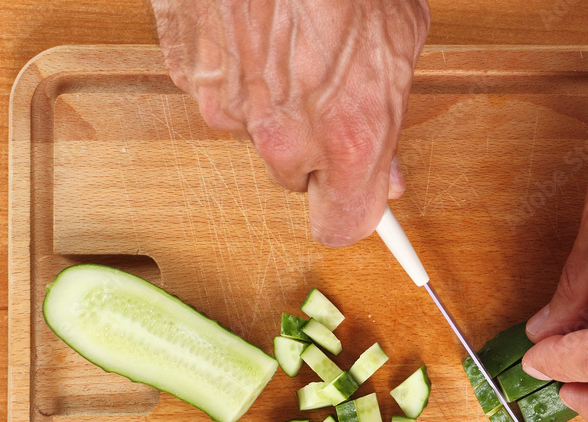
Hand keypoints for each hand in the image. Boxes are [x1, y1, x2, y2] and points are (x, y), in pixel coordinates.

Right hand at [151, 0, 429, 245]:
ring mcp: (229, 107)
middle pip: (298, 178)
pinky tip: (252, 29)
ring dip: (272, 106)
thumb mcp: (398, 38)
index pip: (344, 225)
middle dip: (315, 148)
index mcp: (349, 135)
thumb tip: (388, 171)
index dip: (356, 211)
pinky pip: (218, 94)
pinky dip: (234, 71)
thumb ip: (390, 117)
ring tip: (289, 43)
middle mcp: (285, 136)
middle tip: (327, 92)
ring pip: (255, 134)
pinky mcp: (189, 73)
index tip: (365, 206)